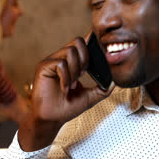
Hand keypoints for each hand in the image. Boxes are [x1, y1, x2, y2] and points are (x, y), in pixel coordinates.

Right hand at [18, 34, 114, 150]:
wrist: (52, 119)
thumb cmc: (67, 107)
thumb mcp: (90, 97)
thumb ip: (103, 88)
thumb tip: (115, 81)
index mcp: (72, 62)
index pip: (83, 43)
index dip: (92, 39)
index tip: (100, 45)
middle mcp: (61, 58)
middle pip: (78, 41)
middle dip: (85, 59)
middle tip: (82, 75)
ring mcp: (51, 61)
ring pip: (70, 51)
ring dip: (75, 70)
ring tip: (72, 84)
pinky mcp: (43, 67)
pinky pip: (60, 63)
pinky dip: (66, 77)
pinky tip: (64, 88)